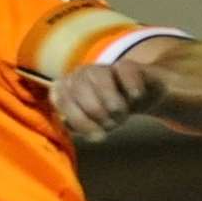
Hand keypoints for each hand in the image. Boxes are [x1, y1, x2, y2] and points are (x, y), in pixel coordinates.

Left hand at [50, 60, 166, 141]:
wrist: (140, 98)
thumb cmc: (109, 113)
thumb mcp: (93, 124)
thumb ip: (77, 126)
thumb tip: (69, 125)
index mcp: (67, 88)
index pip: (61, 99)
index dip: (79, 120)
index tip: (97, 134)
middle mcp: (81, 73)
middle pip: (79, 89)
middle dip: (96, 112)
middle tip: (111, 123)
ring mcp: (104, 67)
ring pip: (99, 78)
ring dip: (112, 101)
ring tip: (121, 113)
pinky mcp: (127, 66)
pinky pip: (124, 71)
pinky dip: (130, 86)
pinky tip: (134, 97)